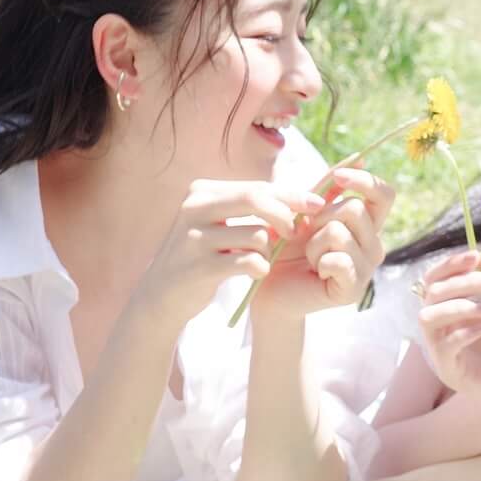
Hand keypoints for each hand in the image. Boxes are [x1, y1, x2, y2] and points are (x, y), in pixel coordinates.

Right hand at [133, 180, 324, 334]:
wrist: (162, 294)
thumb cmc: (202, 254)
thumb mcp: (219, 222)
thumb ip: (251, 207)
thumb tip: (302, 199)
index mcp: (201, 191)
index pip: (256, 187)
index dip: (291, 195)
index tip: (318, 204)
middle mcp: (194, 208)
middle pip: (255, 199)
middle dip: (285, 215)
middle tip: (297, 233)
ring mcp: (194, 237)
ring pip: (256, 234)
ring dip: (269, 249)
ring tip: (261, 258)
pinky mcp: (198, 267)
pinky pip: (247, 261)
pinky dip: (260, 267)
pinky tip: (256, 272)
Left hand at [252, 166, 395, 326]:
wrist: (269, 284)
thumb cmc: (288, 246)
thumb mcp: (307, 210)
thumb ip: (330, 187)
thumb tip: (361, 157)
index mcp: (367, 224)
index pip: (385, 195)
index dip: (364, 180)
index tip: (338, 177)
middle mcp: (373, 245)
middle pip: (354, 209)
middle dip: (321, 217)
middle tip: (309, 236)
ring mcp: (367, 268)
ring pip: (340, 233)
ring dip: (314, 243)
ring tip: (310, 258)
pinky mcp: (354, 289)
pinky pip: (338, 260)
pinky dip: (319, 261)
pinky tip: (316, 272)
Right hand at [417, 250, 480, 418]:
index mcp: (448, 307)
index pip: (435, 278)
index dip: (451, 264)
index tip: (476, 256)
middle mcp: (438, 326)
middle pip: (432, 292)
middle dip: (463, 282)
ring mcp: (439, 348)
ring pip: (427, 317)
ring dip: (457, 306)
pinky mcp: (448, 369)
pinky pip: (443, 346)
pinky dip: (461, 332)